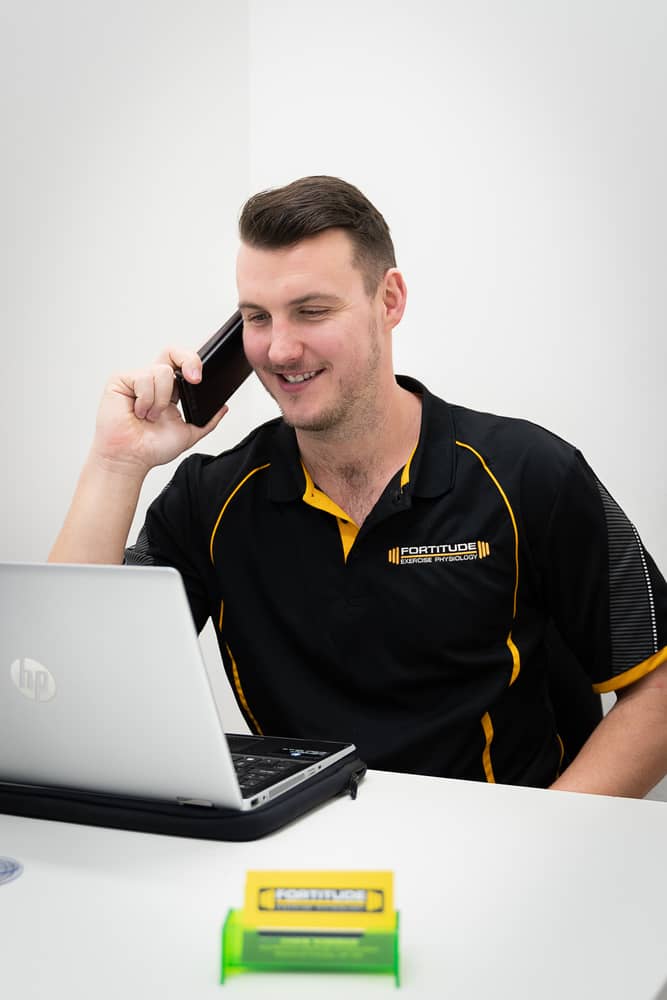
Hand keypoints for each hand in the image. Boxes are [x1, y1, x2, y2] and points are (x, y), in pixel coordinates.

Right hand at [92, 347, 227, 474]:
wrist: (131, 459)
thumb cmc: (152, 448)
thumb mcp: (189, 433)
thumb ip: (208, 420)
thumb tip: (223, 407)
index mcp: (170, 390)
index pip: (183, 363)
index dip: (193, 362)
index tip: (199, 378)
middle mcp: (154, 381)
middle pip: (171, 352)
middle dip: (187, 360)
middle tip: (193, 380)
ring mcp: (137, 379)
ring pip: (162, 371)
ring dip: (161, 400)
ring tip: (151, 416)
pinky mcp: (120, 380)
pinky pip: (143, 378)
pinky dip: (146, 400)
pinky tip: (138, 412)